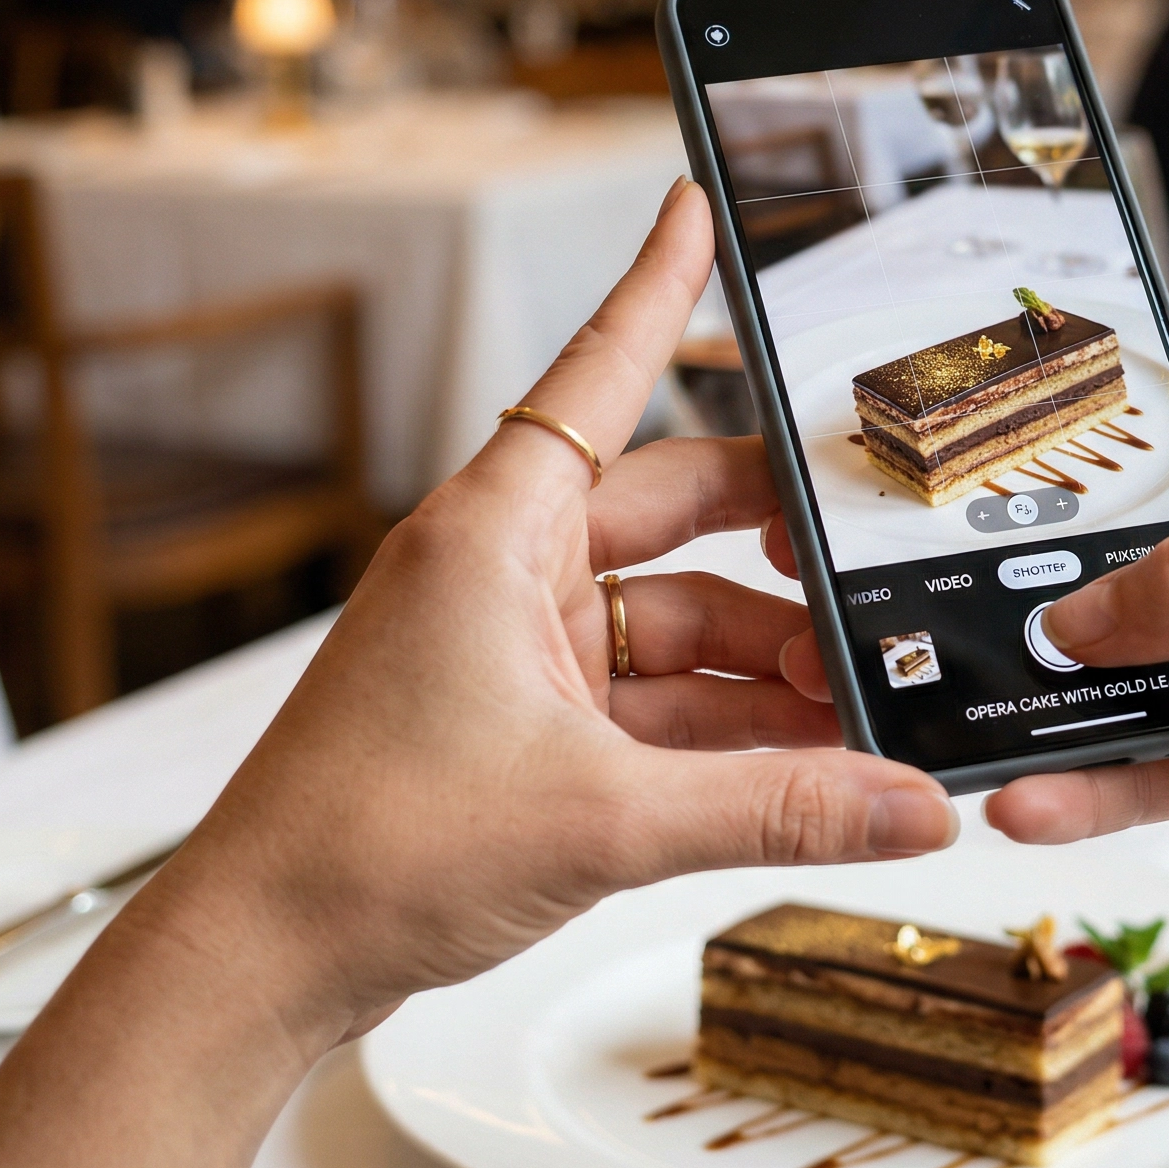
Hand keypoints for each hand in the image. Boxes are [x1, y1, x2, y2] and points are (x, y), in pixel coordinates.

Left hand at [146, 179, 955, 1047]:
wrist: (261, 959)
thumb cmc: (363, 849)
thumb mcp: (602, 819)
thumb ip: (773, 809)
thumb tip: (907, 805)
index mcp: (493, 535)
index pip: (600, 375)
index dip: (659, 288)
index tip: (699, 208)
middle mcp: (502, 573)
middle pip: (670, 512)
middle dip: (777, 545)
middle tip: (875, 559)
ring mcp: (511, 651)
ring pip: (672, 619)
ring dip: (761, 660)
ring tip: (859, 703)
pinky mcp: (519, 725)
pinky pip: (649, 697)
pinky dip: (720, 724)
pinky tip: (801, 760)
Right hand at [977, 306, 1168, 963]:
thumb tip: (1077, 619)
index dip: (1106, 350)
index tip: (999, 343)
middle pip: (1119, 521)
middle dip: (1027, 529)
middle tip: (924, 534)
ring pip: (1105, 650)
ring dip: (1036, 669)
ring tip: (957, 682)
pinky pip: (1127, 765)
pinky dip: (1072, 782)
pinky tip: (1024, 800)